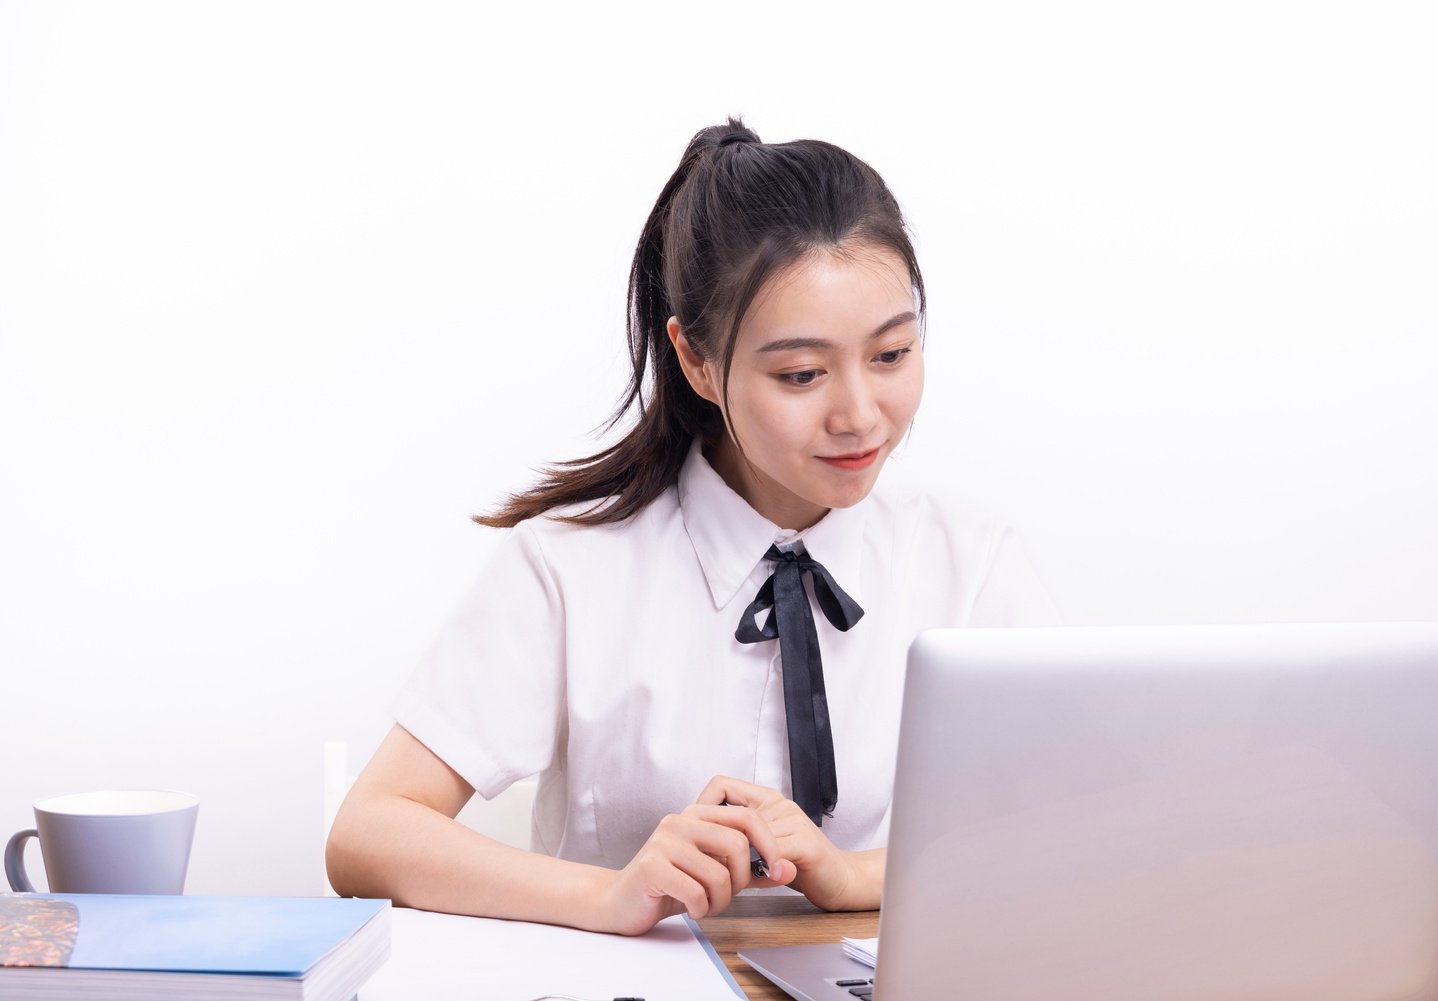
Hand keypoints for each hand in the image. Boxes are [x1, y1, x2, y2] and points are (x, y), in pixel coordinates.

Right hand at [597, 803, 795, 935]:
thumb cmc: (668, 887)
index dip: (769, 844)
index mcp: (695, 815)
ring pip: (719, 874)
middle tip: (725, 895)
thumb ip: (746, 868)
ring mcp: (663, 842)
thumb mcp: (712, 872)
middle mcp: (679, 821)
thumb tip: (787, 870)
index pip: (747, 817)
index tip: (775, 869)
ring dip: (719, 901)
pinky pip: (696, 893)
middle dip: (740, 879)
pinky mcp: (652, 867)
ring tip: (705, 905)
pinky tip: (690, 908)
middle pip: (738, 844)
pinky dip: (700, 909)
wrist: (618, 903)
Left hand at [695, 775, 873, 911]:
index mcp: (766, 799)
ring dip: (735, 863)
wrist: (841, 880)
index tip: (698, 834)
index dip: (703, 807)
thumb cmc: (797, 865)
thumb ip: (737, 840)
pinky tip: (757, 883)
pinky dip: (757, 873)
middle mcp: (779, 804)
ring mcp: (793, 820)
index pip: (721, 785)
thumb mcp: (761, 848)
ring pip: (747, 838)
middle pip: (730, 816)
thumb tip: (700, 846)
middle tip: (709, 865)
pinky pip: (769, 855)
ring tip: (732, 880)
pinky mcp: (805, 843)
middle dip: (717, 844)